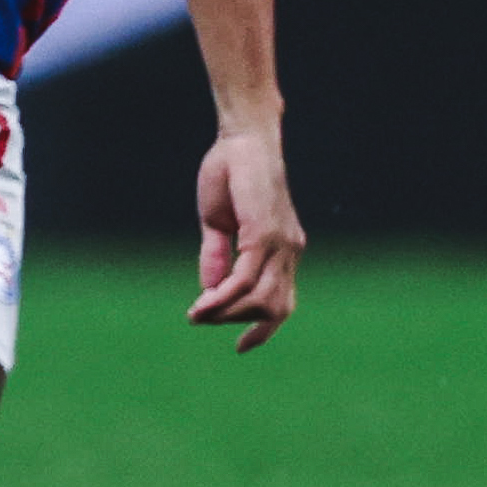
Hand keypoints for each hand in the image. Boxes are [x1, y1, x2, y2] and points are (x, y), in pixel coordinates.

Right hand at [189, 126, 304, 350]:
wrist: (241, 138)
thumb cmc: (230, 174)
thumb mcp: (218, 225)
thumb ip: (216, 257)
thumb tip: (211, 292)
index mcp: (283, 249)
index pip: (283, 302)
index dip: (265, 329)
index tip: (241, 348)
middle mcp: (289, 249)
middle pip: (274, 308)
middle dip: (236, 322)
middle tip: (201, 317)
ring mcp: (281, 242)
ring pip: (260, 299)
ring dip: (226, 313)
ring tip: (197, 312)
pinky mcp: (265, 232)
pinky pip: (246, 278)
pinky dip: (224, 296)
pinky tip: (202, 303)